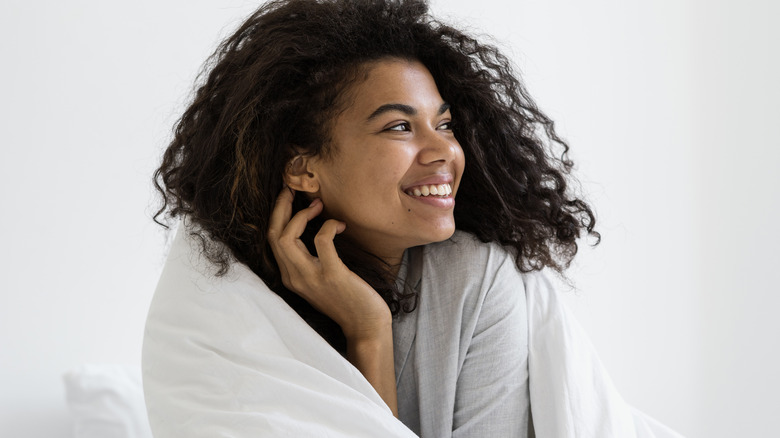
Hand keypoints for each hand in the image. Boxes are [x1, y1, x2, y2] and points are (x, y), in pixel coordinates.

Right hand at [267, 187, 390, 339]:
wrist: (366, 326)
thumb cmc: (348, 299)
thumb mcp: (320, 279)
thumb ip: (310, 260)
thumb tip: (313, 229)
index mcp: (290, 277)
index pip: (272, 239)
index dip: (277, 214)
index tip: (287, 197)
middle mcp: (294, 278)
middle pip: (274, 234)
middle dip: (281, 207)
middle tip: (294, 190)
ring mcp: (311, 277)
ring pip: (287, 237)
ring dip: (301, 214)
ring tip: (318, 205)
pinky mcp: (332, 275)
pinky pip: (321, 240)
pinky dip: (328, 225)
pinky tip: (340, 225)